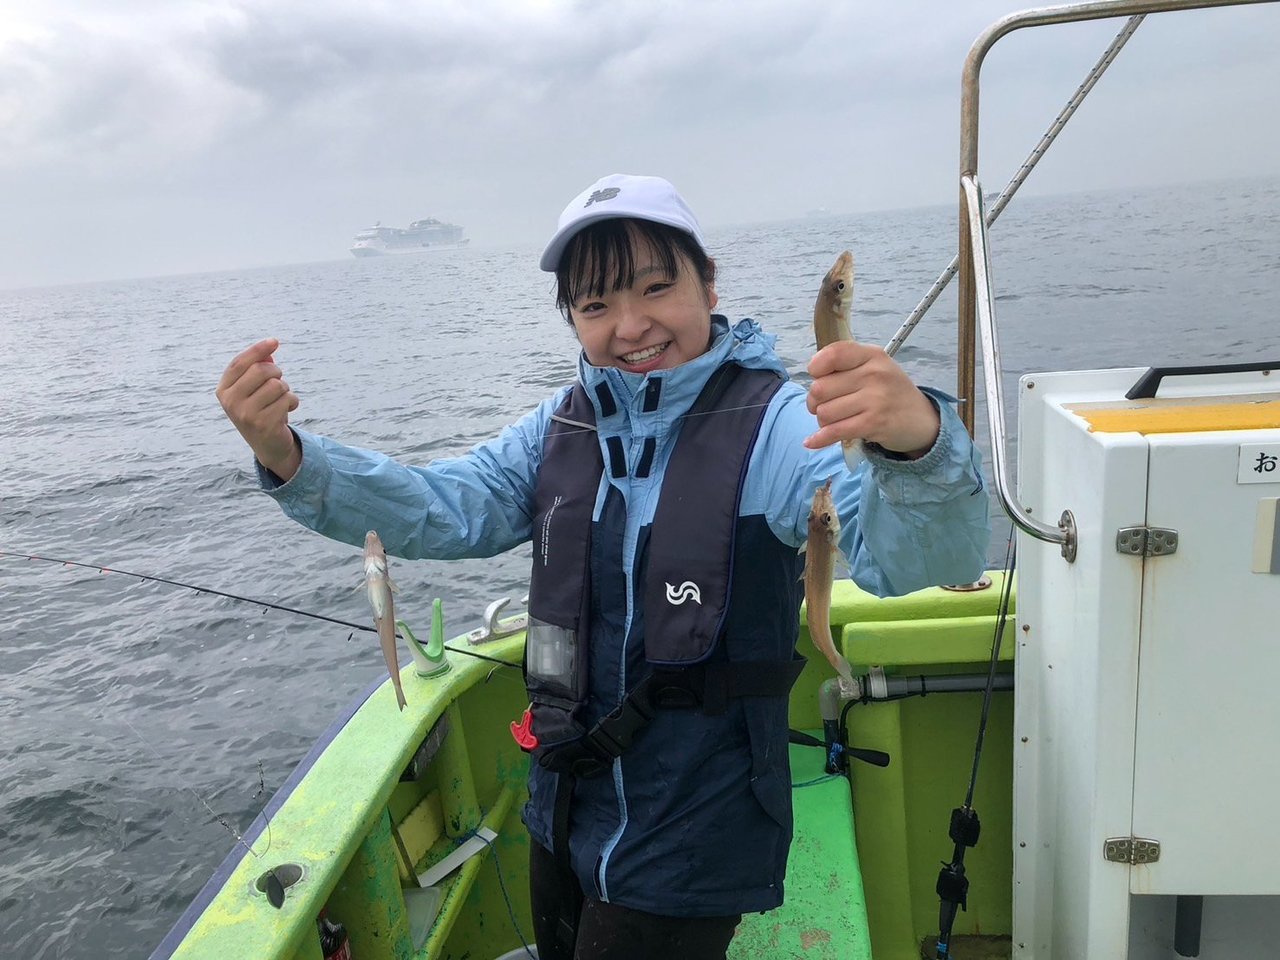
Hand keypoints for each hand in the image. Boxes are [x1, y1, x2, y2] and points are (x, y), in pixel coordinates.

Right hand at [216, 338, 301, 480]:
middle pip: (261, 370)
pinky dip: (292, 402)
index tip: (274, 341)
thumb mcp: (255, 389)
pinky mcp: (264, 424)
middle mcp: (230, 402)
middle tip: (279, 382)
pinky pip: (287, 400)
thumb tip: (270, 349)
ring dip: (286, 390)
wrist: (268, 445)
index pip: (239, 363)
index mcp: (223, 390)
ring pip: (277, 385)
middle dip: (276, 372)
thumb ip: (259, 368)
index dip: (258, 349)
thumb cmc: (262, 409)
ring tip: (281, 400)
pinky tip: (287, 411)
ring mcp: (246, 414)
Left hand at [803, 341, 939, 457]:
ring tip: (835, 420)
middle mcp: (874, 374)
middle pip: (820, 388)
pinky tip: (812, 441)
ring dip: (822, 421)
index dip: (816, 367)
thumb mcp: (875, 367)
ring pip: (824, 412)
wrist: (921, 419)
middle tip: (824, 406)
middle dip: (814, 401)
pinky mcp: (873, 424)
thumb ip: (846, 364)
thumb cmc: (889, 391)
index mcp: (872, 355)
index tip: (818, 376)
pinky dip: (819, 439)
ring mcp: (875, 399)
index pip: (833, 354)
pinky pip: (834, 431)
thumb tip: (812, 375)